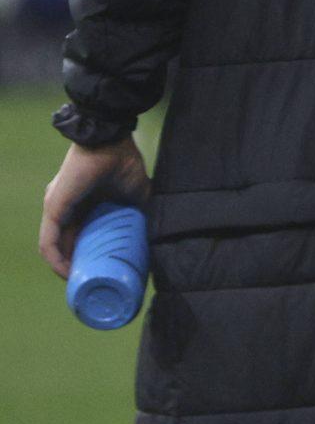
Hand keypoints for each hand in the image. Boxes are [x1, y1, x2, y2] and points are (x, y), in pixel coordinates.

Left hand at [38, 138, 150, 279]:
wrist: (110, 140)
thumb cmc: (123, 162)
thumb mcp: (137, 196)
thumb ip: (142, 213)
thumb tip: (157, 235)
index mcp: (83, 205)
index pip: (78, 237)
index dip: (87, 257)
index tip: (101, 272)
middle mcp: (64, 209)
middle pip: (64, 246)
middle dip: (76, 267)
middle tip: (91, 283)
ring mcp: (56, 209)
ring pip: (54, 248)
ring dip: (64, 269)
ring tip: (79, 284)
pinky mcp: (53, 209)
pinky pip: (48, 243)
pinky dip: (56, 261)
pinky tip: (67, 273)